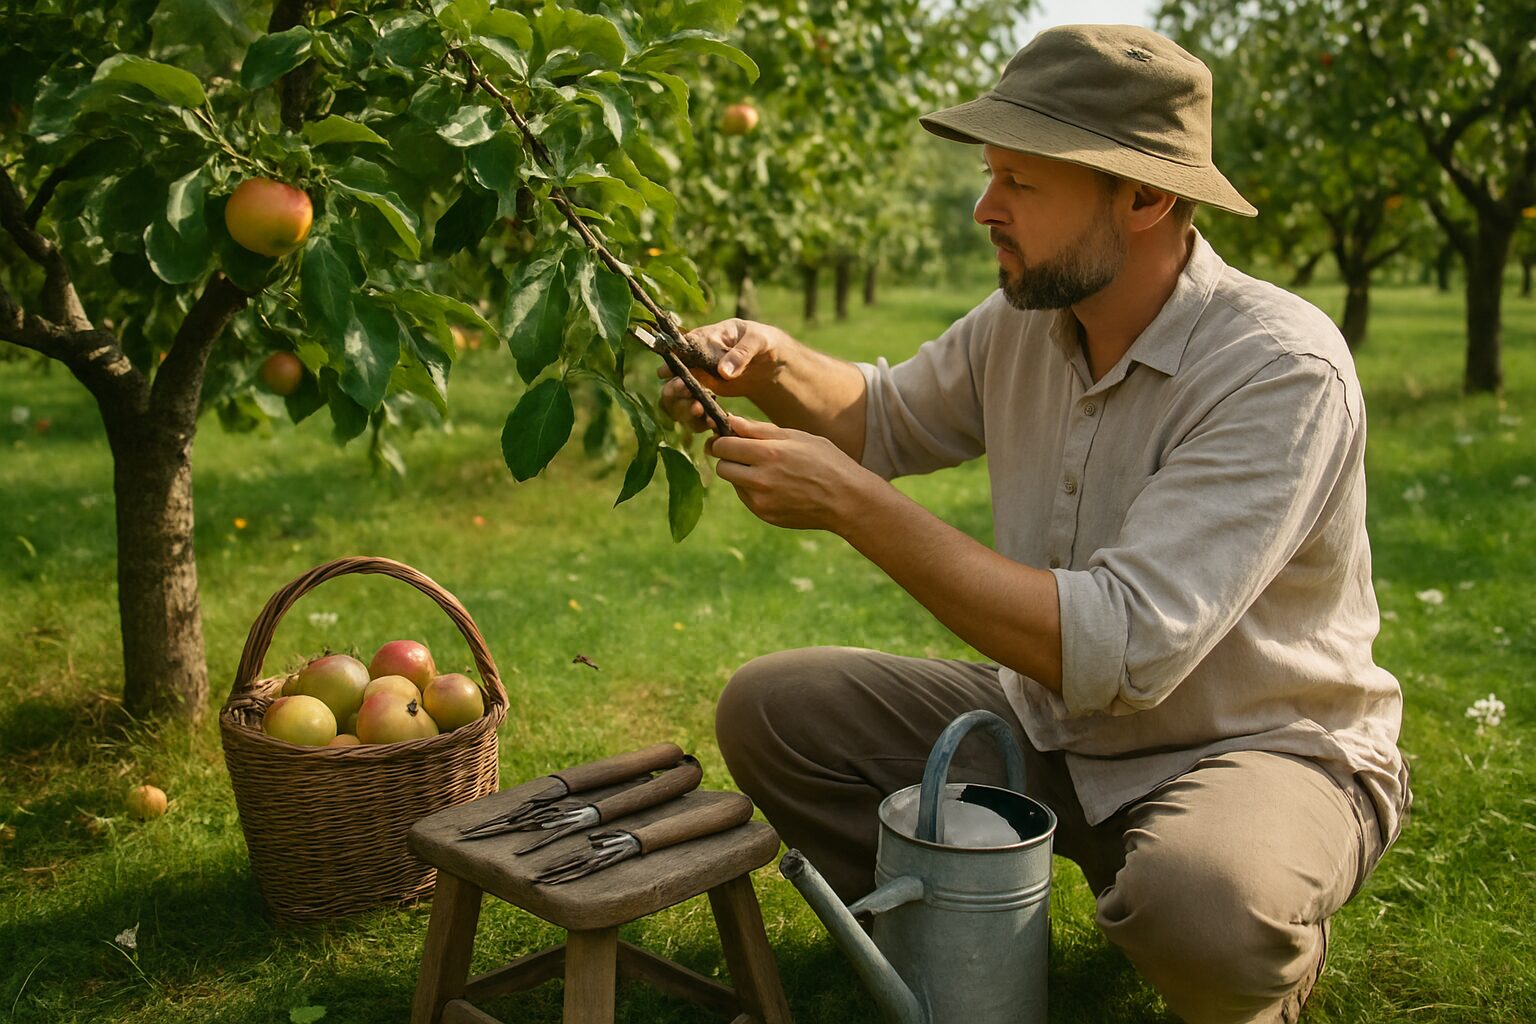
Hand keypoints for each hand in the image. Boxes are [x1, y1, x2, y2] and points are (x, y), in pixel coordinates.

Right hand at [659, 318, 782, 430]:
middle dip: (674, 393)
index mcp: (701, 340)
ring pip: (676, 402)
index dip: (670, 367)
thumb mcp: (757, 340)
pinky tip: (712, 422)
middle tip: (692, 399)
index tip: (676, 380)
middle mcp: (692, 362)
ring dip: (683, 410)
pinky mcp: (704, 398)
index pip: (677, 352)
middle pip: (669, 380)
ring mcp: (697, 382)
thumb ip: (741, 353)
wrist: (770, 360)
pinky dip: (698, 422)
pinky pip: (692, 415)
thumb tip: (723, 372)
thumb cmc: (761, 341)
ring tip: (701, 411)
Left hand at [706, 415, 881, 532]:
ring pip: (734, 483)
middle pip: (722, 466)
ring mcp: (761, 501)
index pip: (723, 446)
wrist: (846, 500)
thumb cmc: (826, 461)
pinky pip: (746, 498)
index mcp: (769, 454)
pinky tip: (777, 486)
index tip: (731, 438)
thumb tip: (731, 421)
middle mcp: (760, 480)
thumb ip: (761, 430)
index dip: (724, 439)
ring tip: (769, 470)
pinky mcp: (764, 515)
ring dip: (742, 474)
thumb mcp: (797, 437)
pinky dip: (754, 490)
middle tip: (747, 454)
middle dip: (730, 458)